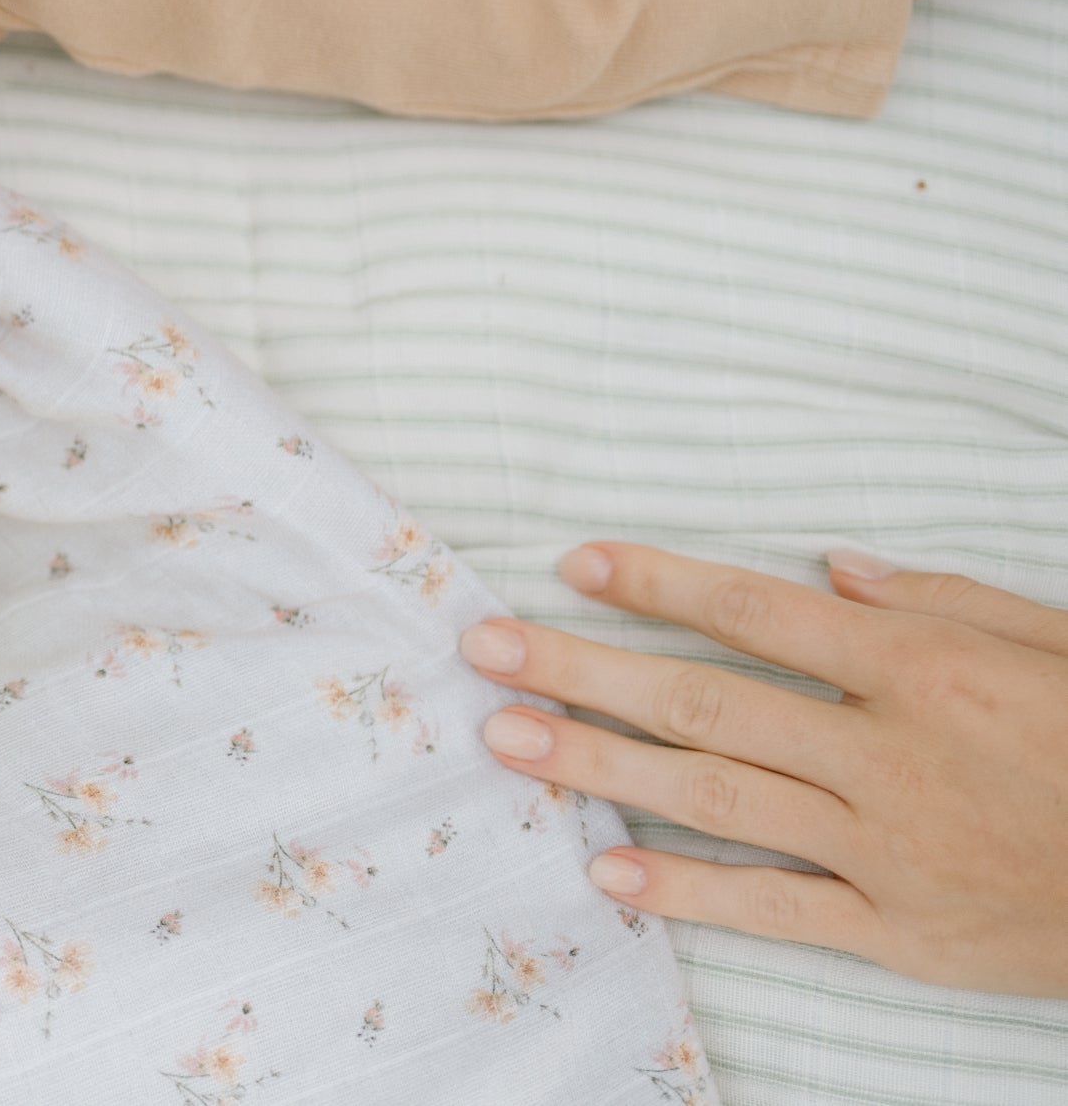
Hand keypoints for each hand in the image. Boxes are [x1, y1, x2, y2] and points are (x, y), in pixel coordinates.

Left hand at [458, 541, 1067, 995]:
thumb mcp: (1058, 642)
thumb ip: (944, 601)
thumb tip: (831, 569)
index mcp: (926, 671)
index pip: (758, 612)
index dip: (659, 582)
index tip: (575, 561)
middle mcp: (891, 756)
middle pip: (706, 700)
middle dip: (584, 670)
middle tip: (485, 647)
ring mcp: (890, 851)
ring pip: (716, 799)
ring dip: (601, 770)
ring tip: (508, 741)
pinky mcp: (903, 935)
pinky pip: (776, 909)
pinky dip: (689, 892)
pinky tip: (608, 873)